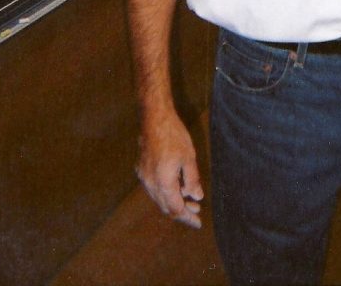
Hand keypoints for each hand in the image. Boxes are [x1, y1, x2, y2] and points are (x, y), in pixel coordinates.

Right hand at [136, 110, 203, 227]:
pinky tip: (176, 185)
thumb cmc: (174, 136)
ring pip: (159, 198)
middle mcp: (150, 184)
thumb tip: (197, 197)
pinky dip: (165, 192)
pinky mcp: (141, 170)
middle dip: (182, 210)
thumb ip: (192, 180)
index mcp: (163, 183)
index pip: (176, 209)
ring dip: (173, 201)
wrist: (154, 119)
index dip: (188, 217)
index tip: (198, 222)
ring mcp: (143, 177)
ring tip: (189, 198)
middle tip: (197, 210)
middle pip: (166, 206)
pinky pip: (154, 188)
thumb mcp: (189, 158)